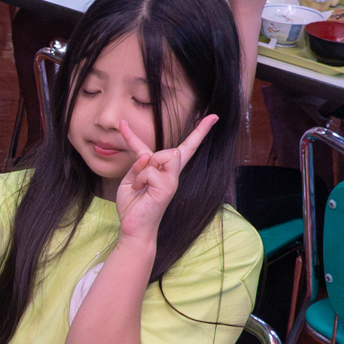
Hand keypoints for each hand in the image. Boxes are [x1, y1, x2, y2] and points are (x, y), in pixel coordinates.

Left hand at [113, 113, 219, 243]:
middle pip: (171, 150)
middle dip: (150, 159)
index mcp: (166, 171)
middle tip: (137, 183)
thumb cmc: (133, 205)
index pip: (186, 147)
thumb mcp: (130, 178)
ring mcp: (173, 181)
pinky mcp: (168, 188)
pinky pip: (150, 170)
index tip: (213, 116)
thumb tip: (147, 155)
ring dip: (142, 169)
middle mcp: (174, 175)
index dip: (200, 131)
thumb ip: (139, 163)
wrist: (133, 228)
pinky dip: (139, 177)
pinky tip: (139, 189)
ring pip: (161, 156)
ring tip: (138, 186)